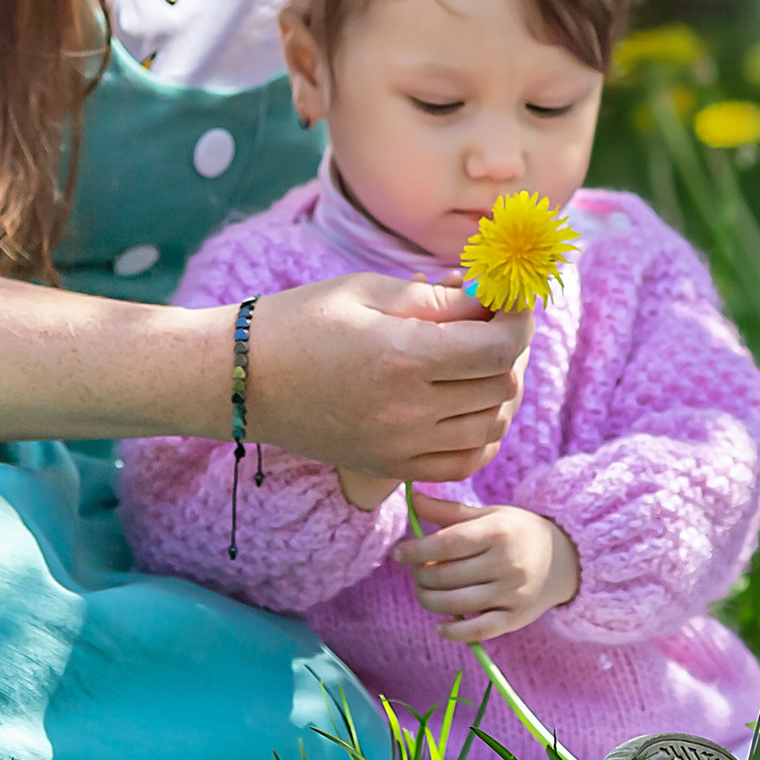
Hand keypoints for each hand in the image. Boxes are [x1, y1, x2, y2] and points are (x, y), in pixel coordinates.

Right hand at [251, 276, 530, 488]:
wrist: (240, 379)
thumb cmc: (299, 322)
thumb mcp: (366, 292)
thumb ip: (436, 299)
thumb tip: (491, 299)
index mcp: (402, 356)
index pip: (498, 346)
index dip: (520, 318)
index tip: (515, 299)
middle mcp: (407, 410)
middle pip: (501, 384)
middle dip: (509, 347)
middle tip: (492, 321)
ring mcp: (400, 446)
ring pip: (491, 425)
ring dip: (499, 390)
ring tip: (478, 360)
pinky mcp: (391, 467)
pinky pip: (465, 461)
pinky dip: (482, 434)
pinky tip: (470, 406)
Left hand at [392, 494, 578, 643]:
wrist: (565, 559)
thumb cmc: (518, 532)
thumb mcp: (488, 515)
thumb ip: (449, 511)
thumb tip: (412, 500)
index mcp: (496, 532)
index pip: (445, 544)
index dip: (415, 550)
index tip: (397, 553)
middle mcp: (506, 564)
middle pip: (446, 575)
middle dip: (420, 575)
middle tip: (415, 570)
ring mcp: (512, 594)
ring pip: (456, 603)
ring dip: (429, 600)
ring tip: (423, 591)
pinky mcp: (516, 618)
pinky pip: (479, 631)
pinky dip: (454, 633)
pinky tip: (439, 626)